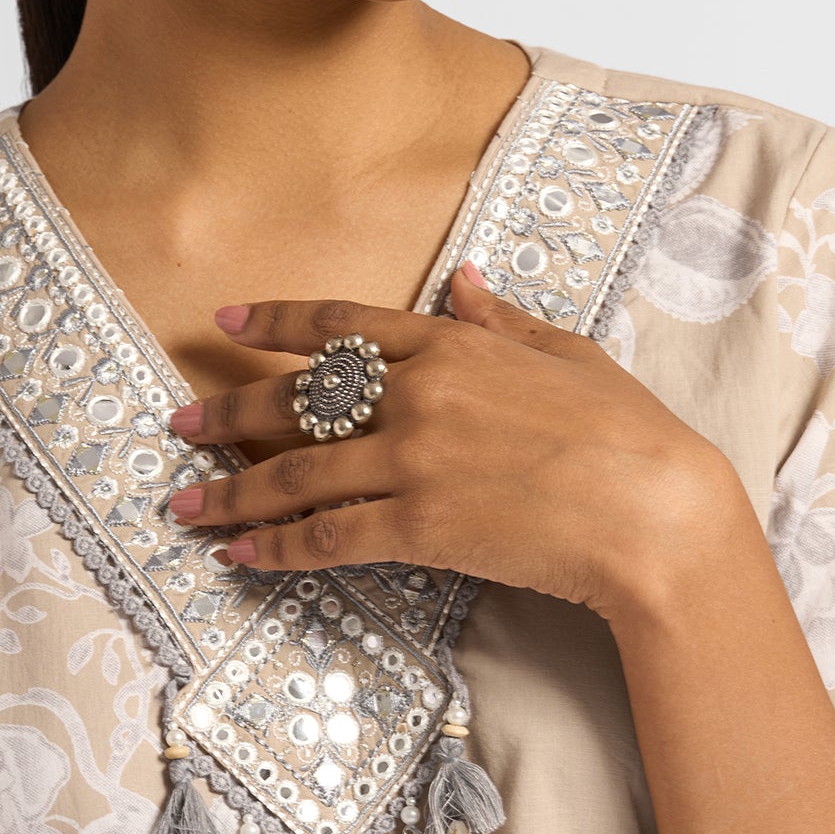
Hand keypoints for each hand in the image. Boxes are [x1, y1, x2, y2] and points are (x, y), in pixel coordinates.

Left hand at [164, 268, 735, 623]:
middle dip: (228, 412)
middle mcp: (419, 395)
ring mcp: (414, 461)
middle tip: (178, 423)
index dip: (275, 322)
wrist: (656, 512)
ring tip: (183, 503)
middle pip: (298, 400)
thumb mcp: (567, 354)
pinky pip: (326, 536)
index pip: (341, 326)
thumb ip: (502, 320)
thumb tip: (462, 279)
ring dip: (230, 492)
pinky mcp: (418, 526)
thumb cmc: (630, 433)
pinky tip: (238, 555)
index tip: (225, 323)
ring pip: (296, 474)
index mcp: (453, 346)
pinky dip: (275, 547)